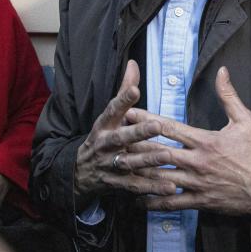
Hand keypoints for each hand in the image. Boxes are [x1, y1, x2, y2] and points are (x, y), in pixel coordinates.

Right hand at [73, 60, 172, 203]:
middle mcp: (105, 144)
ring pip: (129, 162)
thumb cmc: (103, 137)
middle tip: (158, 125)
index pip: (112, 109)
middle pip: (121, 138)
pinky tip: (170, 186)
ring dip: (148, 159)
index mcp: (104, 125)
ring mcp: (110, 165)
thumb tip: (133, 63)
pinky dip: (152, 187)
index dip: (123, 99)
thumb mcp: (110, 115)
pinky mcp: (117, 184)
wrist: (80, 172)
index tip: (135, 90)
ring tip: (167, 156)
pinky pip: (136, 186)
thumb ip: (124, 91)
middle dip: (139, 132)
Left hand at [122, 67, 250, 220]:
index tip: (127, 112)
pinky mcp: (201, 201)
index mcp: (205, 140)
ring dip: (138, 173)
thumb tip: (222, 71)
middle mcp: (197, 162)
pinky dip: (154, 201)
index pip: (168, 127)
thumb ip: (229, 96)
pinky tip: (137, 199)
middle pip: (158, 153)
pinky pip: (172, 202)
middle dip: (134, 146)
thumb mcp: (246, 120)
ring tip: (118, 168)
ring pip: (161, 178)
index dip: (145, 119)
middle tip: (113, 141)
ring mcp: (197, 183)